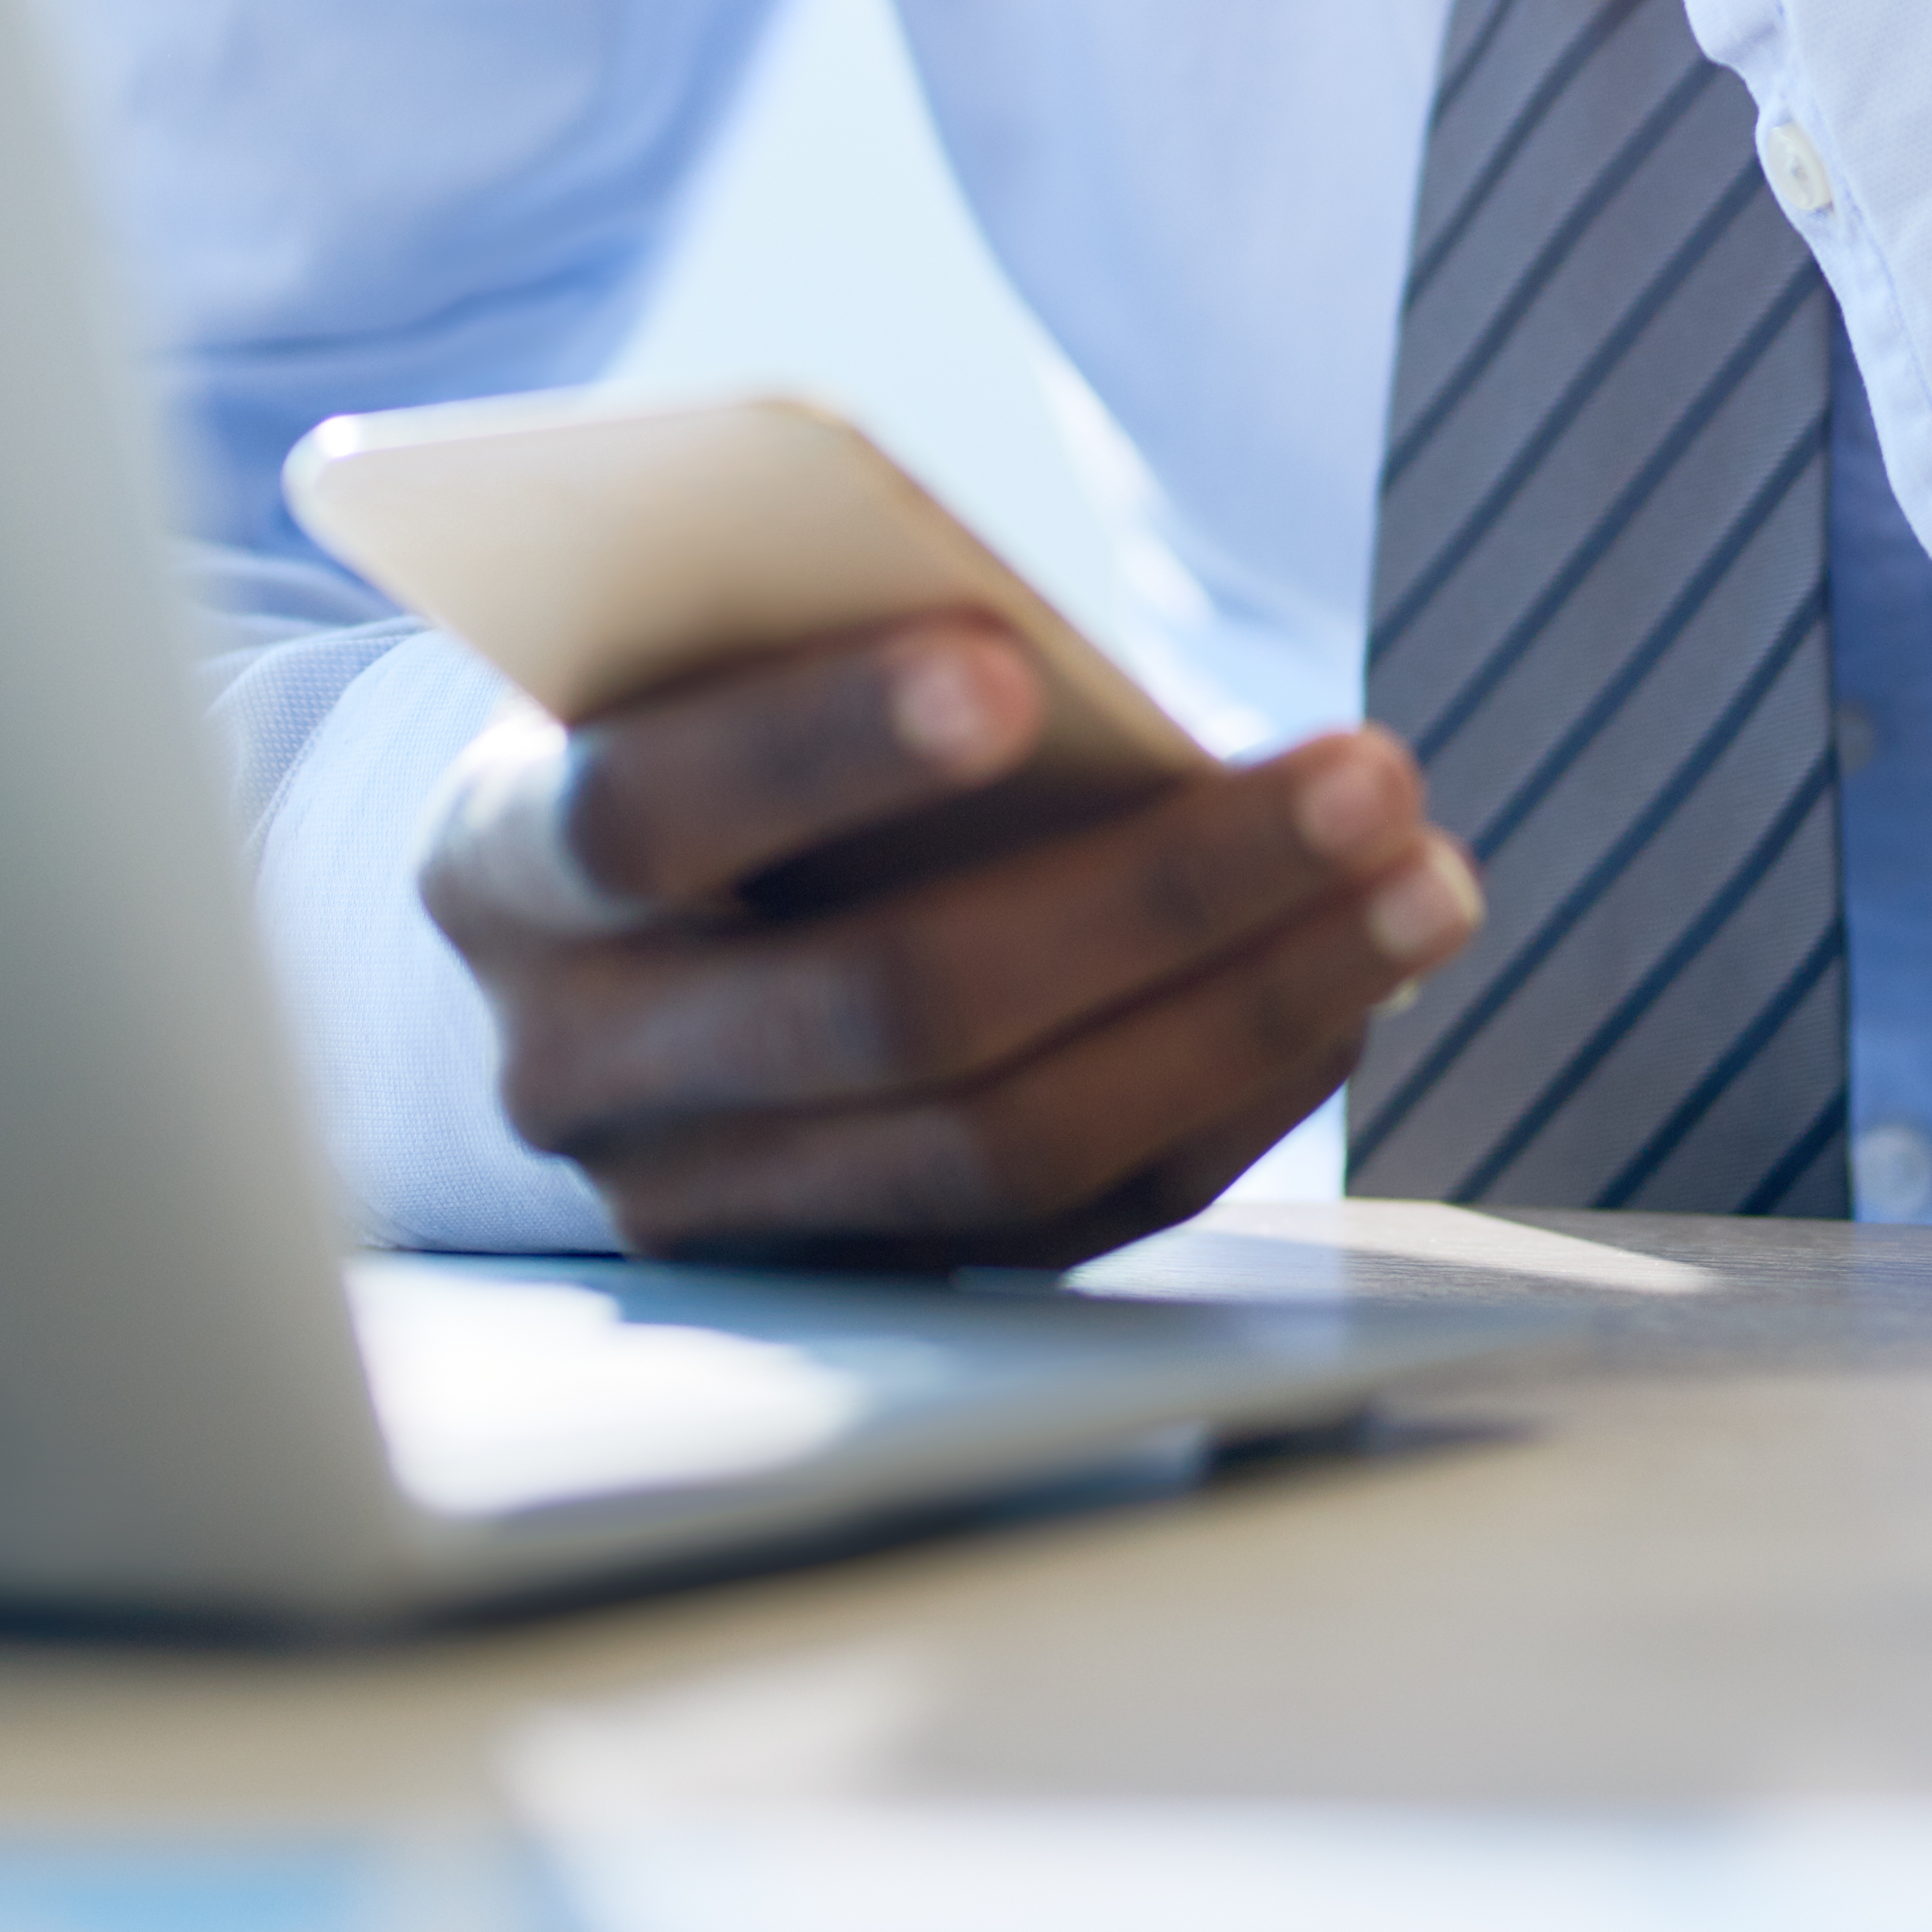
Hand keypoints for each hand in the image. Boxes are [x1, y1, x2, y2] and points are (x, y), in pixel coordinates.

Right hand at [419, 613, 1480, 1263]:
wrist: (559, 943)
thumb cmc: (671, 722)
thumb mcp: (690, 656)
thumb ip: (826, 655)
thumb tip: (1093, 699)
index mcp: (506, 863)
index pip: (650, 809)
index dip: (821, 743)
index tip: (1009, 673)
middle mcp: (579, 1065)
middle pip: (892, 1004)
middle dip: (1163, 889)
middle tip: (1376, 769)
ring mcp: (705, 1208)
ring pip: (1002, 1145)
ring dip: (1250, 1007)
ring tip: (1425, 879)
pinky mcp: (843, 1276)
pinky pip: (1064, 1221)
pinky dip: (1229, 1099)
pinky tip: (1357, 987)